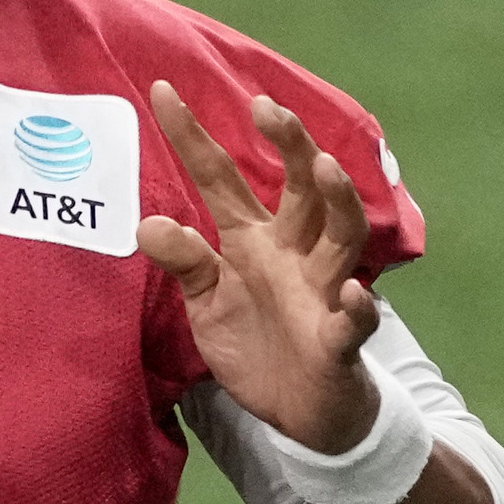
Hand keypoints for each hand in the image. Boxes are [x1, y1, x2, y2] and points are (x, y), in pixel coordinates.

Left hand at [138, 80, 380, 450]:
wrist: (300, 413)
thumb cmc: (255, 344)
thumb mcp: (206, 303)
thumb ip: (184, 262)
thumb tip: (147, 223)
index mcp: (252, 239)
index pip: (221, 177)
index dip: (192, 135)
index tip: (161, 90)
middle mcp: (294, 253)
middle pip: (300, 187)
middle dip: (289, 143)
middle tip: (264, 106)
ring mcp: (322, 292)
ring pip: (342, 234)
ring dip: (337, 200)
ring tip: (323, 168)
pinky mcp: (340, 340)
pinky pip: (354, 319)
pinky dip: (356, 307)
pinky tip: (351, 294)